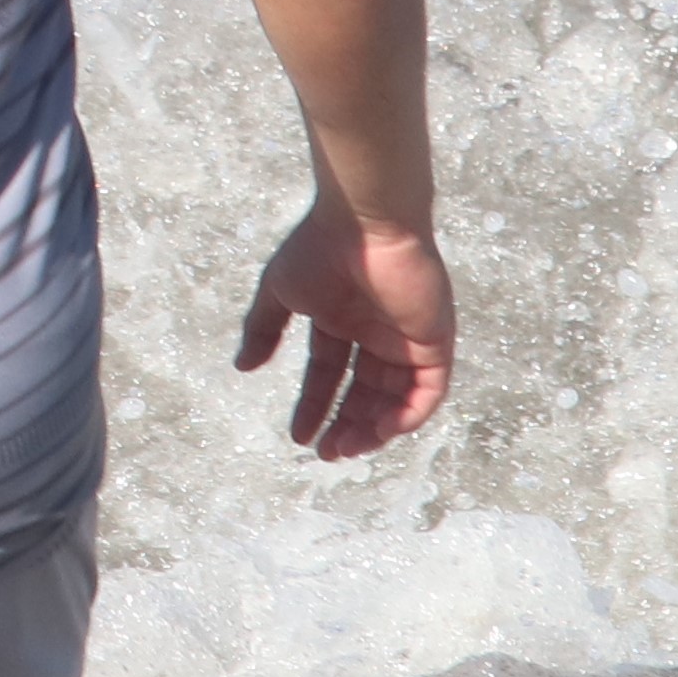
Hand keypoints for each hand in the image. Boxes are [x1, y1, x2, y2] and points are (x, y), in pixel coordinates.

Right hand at [235, 195, 453, 458]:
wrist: (365, 223)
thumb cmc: (321, 247)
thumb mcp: (280, 291)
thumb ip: (263, 329)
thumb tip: (242, 368)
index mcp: (341, 320)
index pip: (330, 374)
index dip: (314, 406)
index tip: (299, 437)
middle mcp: (375, 334)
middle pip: (363, 394)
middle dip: (344, 425)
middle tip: (327, 453)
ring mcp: (406, 339)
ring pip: (395, 399)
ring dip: (373, 429)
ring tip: (347, 447)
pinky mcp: (434, 341)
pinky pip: (427, 390)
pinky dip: (408, 415)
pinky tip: (381, 430)